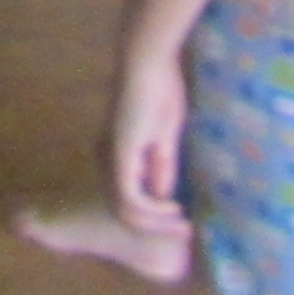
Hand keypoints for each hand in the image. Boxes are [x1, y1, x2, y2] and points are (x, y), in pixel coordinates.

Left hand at [104, 49, 190, 234]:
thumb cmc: (159, 89)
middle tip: (186, 232)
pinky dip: (151, 212)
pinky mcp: (120, 156)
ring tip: (183, 225)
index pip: (128, 198)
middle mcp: (107, 160)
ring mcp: (111, 159)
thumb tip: (162, 197)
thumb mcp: (164, 136)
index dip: (154, 217)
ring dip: (155, 224)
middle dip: (156, 227)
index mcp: (116, 154)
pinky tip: (173, 208)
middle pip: (124, 210)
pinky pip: (129, 199)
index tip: (184, 221)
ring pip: (125, 210)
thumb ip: (161, 166)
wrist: (148, 62)